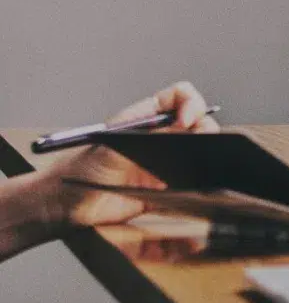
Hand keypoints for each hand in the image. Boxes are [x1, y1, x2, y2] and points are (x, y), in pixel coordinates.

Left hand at [48, 82, 219, 228]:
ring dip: (206, 153)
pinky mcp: (170, 186)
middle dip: (205, 128)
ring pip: (202, 149)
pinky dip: (201, 179)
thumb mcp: (112, 142)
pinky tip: (193, 182)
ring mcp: (168, 160)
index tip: (186, 120)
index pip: (180, 97)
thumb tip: (179, 126)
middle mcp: (162, 135)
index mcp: (148, 117)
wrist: (69, 205)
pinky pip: (195, 179)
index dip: (190, 103)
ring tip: (196, 163)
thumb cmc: (81, 168)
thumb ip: (145, 132)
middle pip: (199, 121)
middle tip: (199, 142)